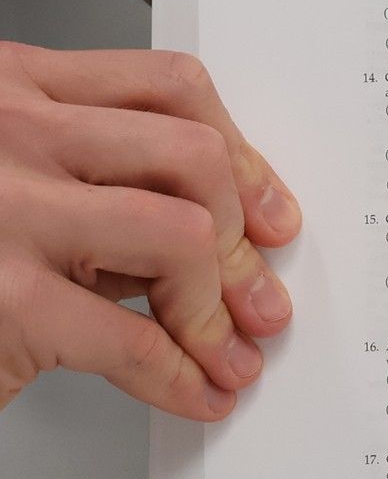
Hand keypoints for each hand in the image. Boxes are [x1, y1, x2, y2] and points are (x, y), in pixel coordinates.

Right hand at [0, 41, 298, 419]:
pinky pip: (131, 338)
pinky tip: (192, 391)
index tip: (270, 212)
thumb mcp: (11, 183)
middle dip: (242, 241)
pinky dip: (179, 375)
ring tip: (225, 350)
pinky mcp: (4, 299)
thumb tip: (226, 238)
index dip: (241, 156)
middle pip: (191, 156)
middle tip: (258, 298)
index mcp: (13, 87)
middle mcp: (7, 133)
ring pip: (181, 233)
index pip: (168, 89)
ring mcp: (3, 211)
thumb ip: (95, 183)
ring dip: (215, 307)